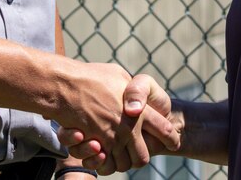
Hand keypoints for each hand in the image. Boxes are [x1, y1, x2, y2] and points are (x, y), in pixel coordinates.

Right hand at [58, 74, 180, 173]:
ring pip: (126, 164)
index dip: (171, 139)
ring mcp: (112, 139)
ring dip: (124, 162)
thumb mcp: (119, 74)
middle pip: (144, 155)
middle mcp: (129, 127)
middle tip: (140, 153)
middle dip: (143, 156)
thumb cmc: (91, 76)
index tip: (174, 142)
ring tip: (121, 155)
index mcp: (141, 109)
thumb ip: (132, 88)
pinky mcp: (96, 146)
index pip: (165, 130)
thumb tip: (135, 96)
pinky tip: (104, 155)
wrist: (66, 85)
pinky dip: (106, 163)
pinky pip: (106, 165)